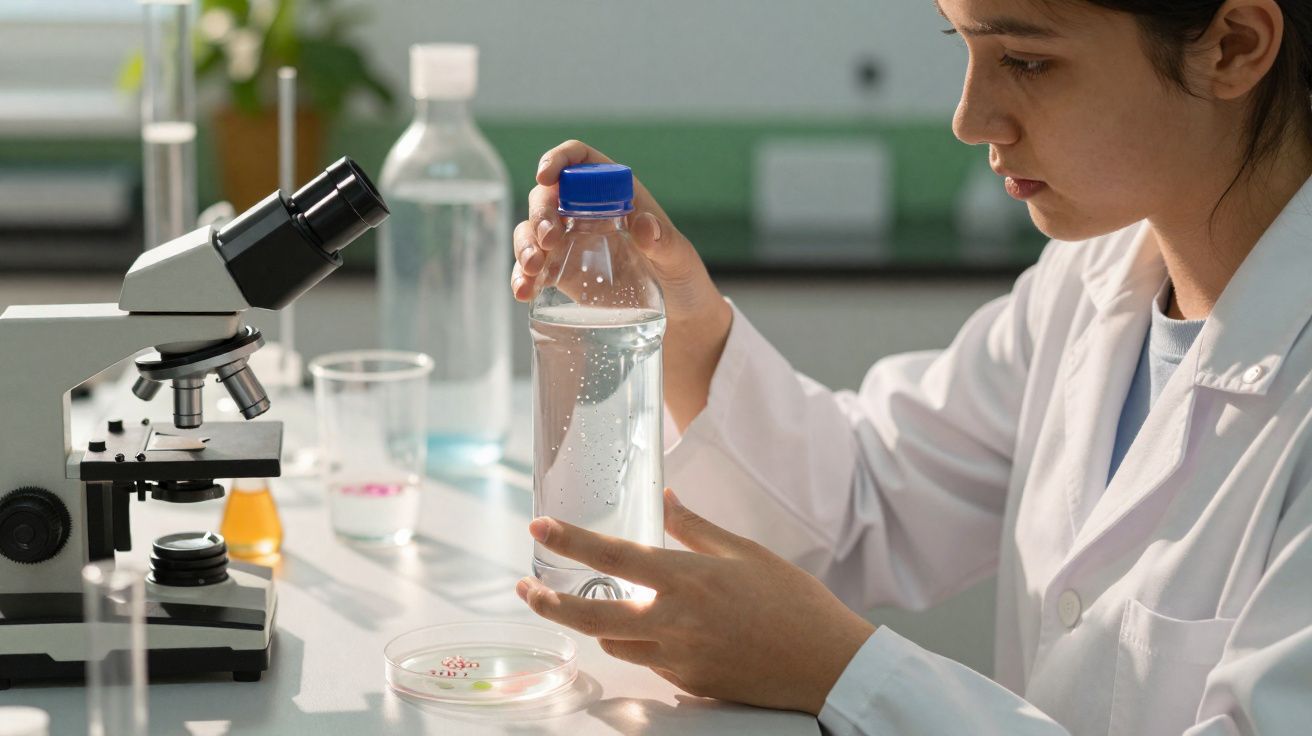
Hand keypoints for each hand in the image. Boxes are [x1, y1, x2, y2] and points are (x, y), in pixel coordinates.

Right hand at [509, 140, 733, 430]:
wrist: (679, 318)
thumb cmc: (682, 277)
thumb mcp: (680, 259)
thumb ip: (664, 242)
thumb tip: (644, 225)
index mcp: (617, 193)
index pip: (581, 161)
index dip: (559, 160)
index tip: (546, 176)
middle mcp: (588, 211)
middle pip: (549, 197)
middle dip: (541, 214)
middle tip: (549, 241)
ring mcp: (571, 242)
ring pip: (533, 230)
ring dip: (525, 245)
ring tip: (532, 269)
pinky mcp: (562, 273)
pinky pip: (533, 268)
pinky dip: (523, 277)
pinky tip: (523, 291)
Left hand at [515, 489, 876, 715]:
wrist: (826, 664)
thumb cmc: (793, 601)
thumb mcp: (745, 551)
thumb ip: (694, 526)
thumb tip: (662, 497)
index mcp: (687, 580)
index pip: (613, 555)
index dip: (570, 540)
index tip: (539, 527)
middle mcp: (674, 622)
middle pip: (591, 615)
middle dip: (550, 603)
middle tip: (527, 590)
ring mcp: (678, 659)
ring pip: (615, 643)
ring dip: (595, 624)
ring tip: (585, 604)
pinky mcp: (688, 683)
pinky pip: (648, 663)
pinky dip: (639, 644)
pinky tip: (651, 629)